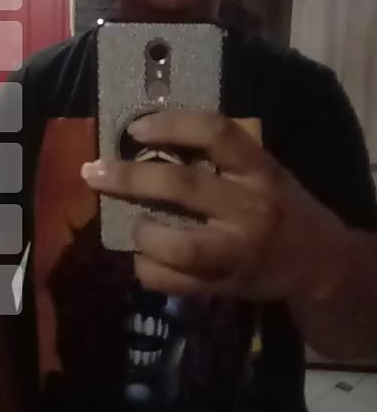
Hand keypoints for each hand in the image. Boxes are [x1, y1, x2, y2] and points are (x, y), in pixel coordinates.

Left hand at [81, 110, 347, 301]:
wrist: (317, 264)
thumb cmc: (279, 207)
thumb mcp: (262, 173)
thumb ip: (219, 161)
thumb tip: (147, 142)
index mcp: (260, 171)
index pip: (216, 133)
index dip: (172, 125)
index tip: (135, 128)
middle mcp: (250, 208)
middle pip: (184, 186)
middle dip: (130, 178)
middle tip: (94, 172)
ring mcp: (238, 251)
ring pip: (179, 244)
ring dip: (143, 233)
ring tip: (133, 227)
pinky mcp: (224, 286)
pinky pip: (174, 281)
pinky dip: (147, 269)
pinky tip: (143, 259)